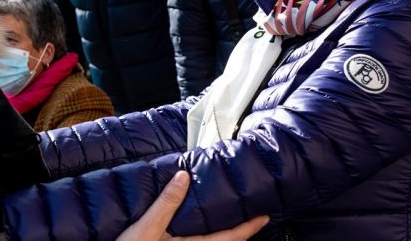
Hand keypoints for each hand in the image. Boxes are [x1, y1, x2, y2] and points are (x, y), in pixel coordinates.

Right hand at [117, 170, 269, 240]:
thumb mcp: (145, 228)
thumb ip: (165, 203)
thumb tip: (184, 176)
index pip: (229, 238)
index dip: (248, 227)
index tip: (266, 215)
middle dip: (239, 231)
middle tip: (252, 213)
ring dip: (221, 232)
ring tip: (228, 215)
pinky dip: (203, 232)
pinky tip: (196, 221)